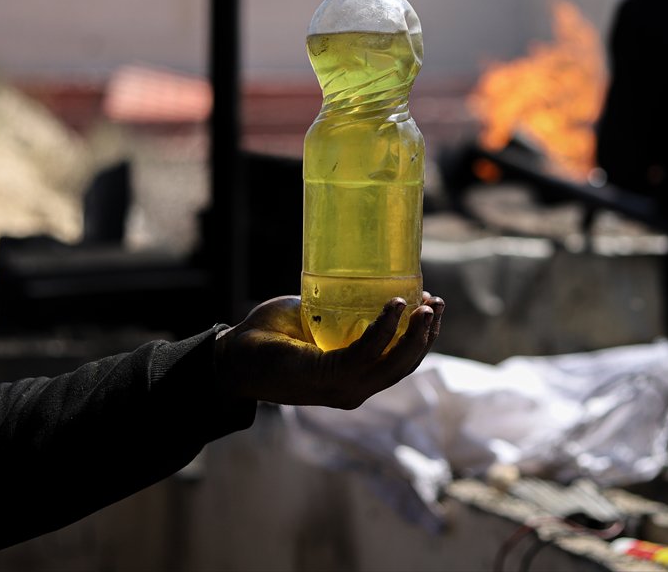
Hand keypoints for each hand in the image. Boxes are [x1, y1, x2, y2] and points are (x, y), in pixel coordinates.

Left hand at [215, 292, 444, 408]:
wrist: (230, 356)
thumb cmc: (268, 337)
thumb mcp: (313, 318)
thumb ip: (337, 308)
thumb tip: (362, 277)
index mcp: (353, 376)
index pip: (399, 362)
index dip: (423, 337)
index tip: (433, 305)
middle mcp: (352, 388)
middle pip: (404, 365)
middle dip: (427, 334)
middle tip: (437, 302)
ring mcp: (340, 388)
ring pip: (392, 364)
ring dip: (414, 334)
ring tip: (425, 304)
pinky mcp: (323, 377)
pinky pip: (364, 355)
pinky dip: (383, 331)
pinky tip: (394, 306)